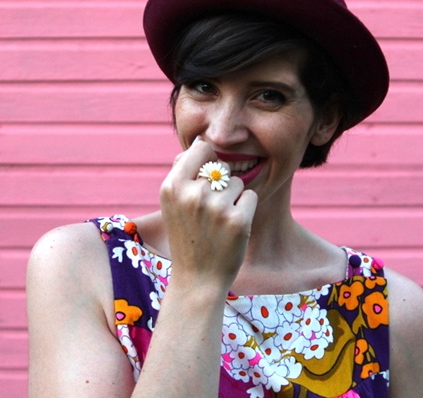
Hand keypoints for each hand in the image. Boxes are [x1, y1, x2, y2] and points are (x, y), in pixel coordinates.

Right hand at [159, 138, 257, 291]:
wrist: (197, 278)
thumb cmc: (188, 236)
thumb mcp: (173, 203)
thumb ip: (183, 172)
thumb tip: (201, 143)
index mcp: (172, 187)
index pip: (202, 148)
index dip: (209, 160)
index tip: (206, 179)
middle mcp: (192, 194)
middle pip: (222, 167)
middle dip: (221, 184)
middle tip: (209, 212)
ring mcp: (215, 208)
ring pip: (237, 182)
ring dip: (234, 198)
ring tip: (219, 221)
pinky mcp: (237, 221)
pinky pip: (250, 197)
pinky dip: (246, 210)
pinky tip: (232, 227)